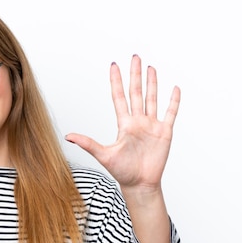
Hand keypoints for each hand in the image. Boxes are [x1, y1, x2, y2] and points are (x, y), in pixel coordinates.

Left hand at [66, 55, 179, 191]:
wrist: (139, 185)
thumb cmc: (122, 172)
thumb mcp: (103, 155)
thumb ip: (87, 143)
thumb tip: (67, 136)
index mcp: (124, 124)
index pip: (119, 97)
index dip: (116, 81)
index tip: (114, 65)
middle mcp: (138, 122)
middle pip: (136, 93)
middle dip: (135, 75)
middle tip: (135, 57)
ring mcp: (151, 126)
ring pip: (152, 99)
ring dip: (152, 83)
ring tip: (150, 68)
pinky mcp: (164, 133)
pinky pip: (170, 114)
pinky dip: (173, 102)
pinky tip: (174, 89)